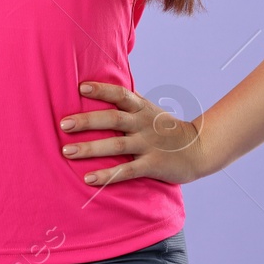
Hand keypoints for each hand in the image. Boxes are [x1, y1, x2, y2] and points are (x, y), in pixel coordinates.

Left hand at [59, 82, 207, 186]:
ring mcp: (148, 144)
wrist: (200, 149)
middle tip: (63, 124)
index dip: (101, 90)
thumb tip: (103, 85)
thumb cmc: (166, 129)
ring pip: (116, 145)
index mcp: (142, 108)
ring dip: (90, 148)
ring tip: (67, 152)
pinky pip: (127, 171)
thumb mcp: (150, 110)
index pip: (121, 94)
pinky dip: (108, 175)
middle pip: (113, 119)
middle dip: (87, 121)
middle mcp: (143, 124)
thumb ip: (129, 101)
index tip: (80, 87)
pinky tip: (89, 178)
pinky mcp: (153, 165)